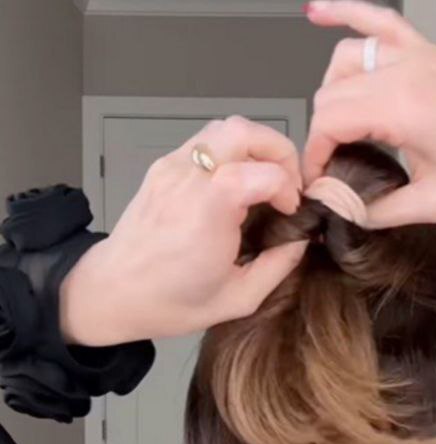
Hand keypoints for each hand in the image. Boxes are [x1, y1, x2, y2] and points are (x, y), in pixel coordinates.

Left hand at [60, 116, 306, 346]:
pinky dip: (232, 152)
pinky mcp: (163, 167)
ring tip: (264, 179)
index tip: (290, 214)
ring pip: (225, 128)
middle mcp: (188, 179)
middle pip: (245, 132)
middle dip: (279, 152)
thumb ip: (279, 265)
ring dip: (255, 147)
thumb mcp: (240, 298)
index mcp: (208, 211)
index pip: (268, 173)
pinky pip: (206, 141)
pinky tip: (236, 184)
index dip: (291, 191)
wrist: (111, 292)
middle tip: (286, 183)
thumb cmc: (172, 302)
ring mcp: (172, 167)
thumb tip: (301, 239)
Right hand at [302, 0, 435, 226]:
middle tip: (335, 167)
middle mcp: (405, 73)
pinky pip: (379, 20)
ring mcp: (416, 56)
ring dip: (333, 90)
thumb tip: (348, 212)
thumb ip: (383, 210)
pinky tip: (319, 12)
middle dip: (324, 132)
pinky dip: (347, 13)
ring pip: (345, 60)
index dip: (315, 155)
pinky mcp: (429, 52)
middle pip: (330, 93)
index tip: (319, 181)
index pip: (328, 122)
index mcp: (403, 108)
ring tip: (341, 128)